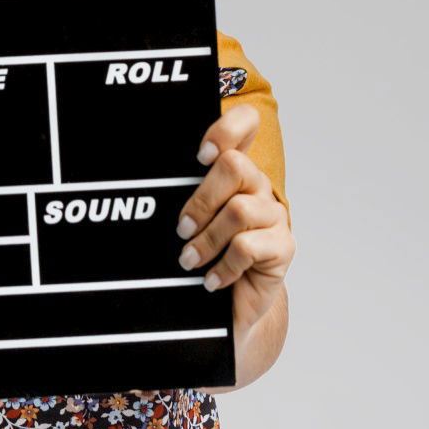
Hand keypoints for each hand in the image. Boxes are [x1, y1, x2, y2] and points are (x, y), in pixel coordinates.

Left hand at [175, 103, 295, 338]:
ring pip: (239, 210)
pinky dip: (223, 266)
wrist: (229, 305)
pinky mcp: (283, 246)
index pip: (246, 123)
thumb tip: (145, 182)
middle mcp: (257, 185)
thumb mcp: (187, 218)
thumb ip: (178, 192)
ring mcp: (273, 215)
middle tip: (182, 228)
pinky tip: (211, 279)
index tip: (200, 155)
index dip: (227, 129)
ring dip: (207, 239)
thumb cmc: (203, 253)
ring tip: (189, 259)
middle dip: (201, 199)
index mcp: (234, 169)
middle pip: (234, 165)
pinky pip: (248, 246)